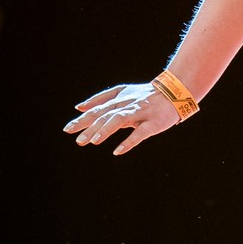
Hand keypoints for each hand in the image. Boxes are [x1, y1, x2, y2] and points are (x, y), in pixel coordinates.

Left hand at [64, 82, 180, 155]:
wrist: (174, 92)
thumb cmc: (145, 95)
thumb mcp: (121, 93)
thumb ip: (100, 100)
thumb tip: (79, 107)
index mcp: (118, 99)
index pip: (97, 110)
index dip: (82, 119)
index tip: (68, 129)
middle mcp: (127, 105)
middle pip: (105, 115)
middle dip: (90, 127)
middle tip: (78, 141)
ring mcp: (140, 113)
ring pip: (119, 120)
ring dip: (105, 130)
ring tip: (93, 141)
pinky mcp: (153, 123)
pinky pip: (139, 133)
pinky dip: (128, 141)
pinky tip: (117, 151)